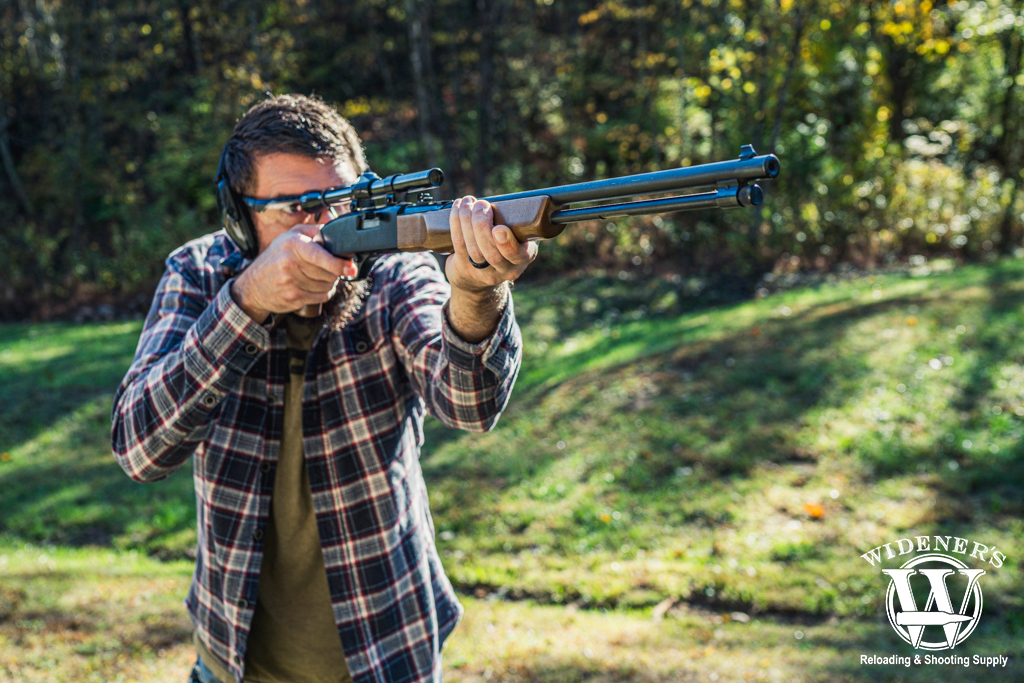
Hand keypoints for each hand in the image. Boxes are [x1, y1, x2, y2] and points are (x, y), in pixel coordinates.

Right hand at [230, 224, 357, 322]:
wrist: (252, 286)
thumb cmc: (275, 258)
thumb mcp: (289, 237)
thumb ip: (312, 231)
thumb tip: (335, 228)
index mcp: (292, 245)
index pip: (320, 256)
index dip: (338, 263)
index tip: (350, 268)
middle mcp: (290, 263)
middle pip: (328, 273)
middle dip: (334, 272)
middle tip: (328, 268)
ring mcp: (291, 282)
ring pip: (327, 285)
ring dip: (328, 283)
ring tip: (317, 276)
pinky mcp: (293, 298)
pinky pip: (321, 297)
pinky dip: (322, 293)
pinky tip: (313, 287)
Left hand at [445, 196, 537, 292]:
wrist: (478, 278)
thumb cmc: (502, 247)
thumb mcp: (518, 239)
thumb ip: (516, 222)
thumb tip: (504, 197)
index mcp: (522, 259)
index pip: (518, 255)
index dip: (507, 244)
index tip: (498, 228)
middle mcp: (504, 270)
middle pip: (492, 254)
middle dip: (482, 225)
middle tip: (481, 204)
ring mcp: (483, 272)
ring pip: (474, 249)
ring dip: (467, 220)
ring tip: (467, 202)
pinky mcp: (464, 268)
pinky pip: (459, 244)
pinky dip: (456, 223)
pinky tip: (457, 208)